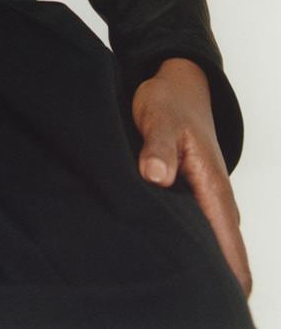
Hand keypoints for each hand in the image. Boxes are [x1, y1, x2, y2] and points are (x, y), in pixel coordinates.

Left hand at [131, 56, 252, 299]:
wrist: (175, 83)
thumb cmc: (170, 101)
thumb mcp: (159, 118)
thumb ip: (158, 147)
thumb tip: (157, 175)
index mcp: (214, 190)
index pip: (232, 254)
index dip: (228, 286)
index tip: (214, 306)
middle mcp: (215, 202)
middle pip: (224, 261)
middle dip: (210, 285)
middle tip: (185, 305)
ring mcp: (203, 201)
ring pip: (208, 247)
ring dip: (197, 267)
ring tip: (172, 291)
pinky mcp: (188, 196)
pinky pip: (193, 232)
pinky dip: (184, 248)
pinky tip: (160, 258)